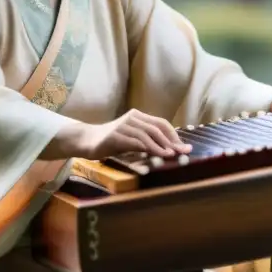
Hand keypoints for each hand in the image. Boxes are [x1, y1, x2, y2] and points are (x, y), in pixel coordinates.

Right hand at [72, 109, 191, 159]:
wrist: (86, 140)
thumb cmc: (111, 141)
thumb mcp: (131, 139)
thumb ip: (147, 141)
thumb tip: (169, 150)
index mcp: (137, 116)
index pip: (161, 123)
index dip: (174, 135)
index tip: (184, 147)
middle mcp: (132, 118)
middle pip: (157, 128)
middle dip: (172, 141)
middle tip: (183, 152)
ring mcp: (123, 125)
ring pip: (148, 134)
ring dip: (162, 145)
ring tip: (172, 155)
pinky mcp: (115, 135)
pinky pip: (136, 141)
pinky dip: (148, 147)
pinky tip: (156, 154)